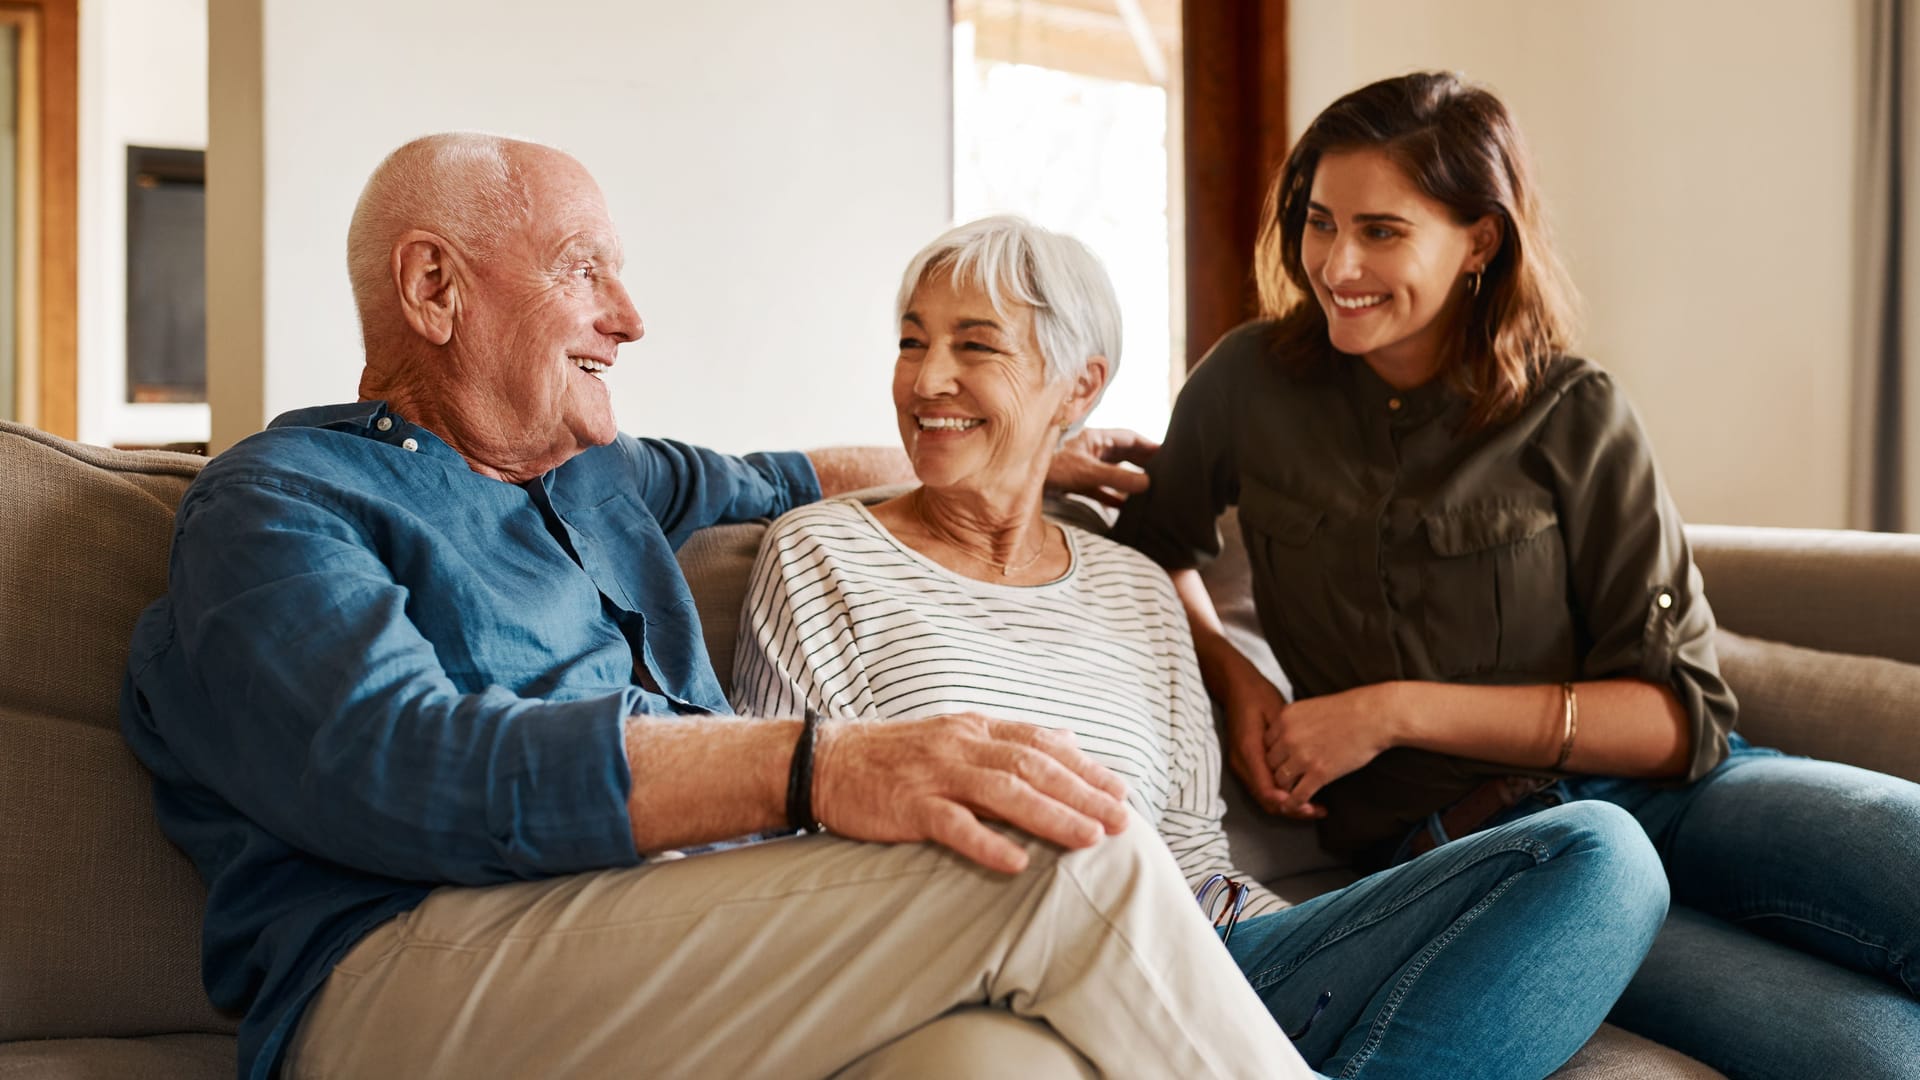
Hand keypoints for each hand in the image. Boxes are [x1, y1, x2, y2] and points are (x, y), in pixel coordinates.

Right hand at [811, 714, 1131, 872]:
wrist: (824, 762)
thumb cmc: (894, 756)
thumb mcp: (955, 734)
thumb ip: (1009, 738)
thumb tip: (1066, 736)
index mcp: (975, 729)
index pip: (1042, 743)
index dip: (1085, 767)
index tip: (1121, 792)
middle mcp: (960, 745)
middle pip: (1033, 766)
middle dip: (1082, 793)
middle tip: (1121, 820)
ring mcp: (934, 775)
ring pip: (1004, 792)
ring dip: (1052, 816)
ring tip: (1089, 839)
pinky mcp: (908, 806)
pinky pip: (953, 825)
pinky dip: (987, 843)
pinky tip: (1017, 863)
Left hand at [1046, 427, 1158, 507]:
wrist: (1019, 479)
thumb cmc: (1051, 466)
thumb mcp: (1088, 472)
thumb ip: (1117, 478)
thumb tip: (1147, 483)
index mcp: (1096, 438)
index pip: (1130, 438)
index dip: (1149, 445)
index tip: (1168, 454)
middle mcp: (1091, 449)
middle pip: (1124, 454)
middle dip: (1143, 463)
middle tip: (1164, 474)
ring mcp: (1083, 465)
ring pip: (1113, 472)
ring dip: (1128, 481)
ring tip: (1149, 490)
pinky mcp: (1075, 481)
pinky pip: (1099, 488)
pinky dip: (1112, 496)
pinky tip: (1123, 507)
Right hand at [1213, 660, 1318, 818]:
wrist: (1236, 686)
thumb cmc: (1259, 696)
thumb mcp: (1277, 714)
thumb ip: (1286, 742)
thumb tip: (1301, 771)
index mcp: (1248, 751)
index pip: (1268, 792)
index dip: (1291, 803)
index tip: (1312, 806)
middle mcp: (1241, 763)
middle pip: (1266, 800)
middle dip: (1292, 809)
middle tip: (1318, 810)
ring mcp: (1240, 765)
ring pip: (1264, 797)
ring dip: (1288, 804)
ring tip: (1313, 805)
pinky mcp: (1244, 764)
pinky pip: (1262, 787)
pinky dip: (1281, 794)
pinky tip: (1299, 790)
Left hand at [1265, 683, 1401, 816]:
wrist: (1374, 716)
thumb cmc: (1350, 710)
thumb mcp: (1312, 707)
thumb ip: (1295, 722)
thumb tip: (1289, 736)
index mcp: (1285, 717)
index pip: (1266, 743)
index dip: (1274, 754)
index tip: (1282, 761)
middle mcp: (1288, 736)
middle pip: (1270, 763)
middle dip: (1278, 772)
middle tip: (1288, 778)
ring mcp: (1302, 756)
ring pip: (1280, 781)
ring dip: (1287, 789)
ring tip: (1294, 792)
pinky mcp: (1319, 773)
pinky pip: (1298, 796)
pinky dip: (1296, 804)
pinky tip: (1301, 805)